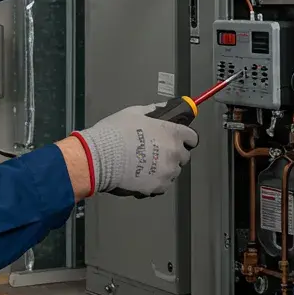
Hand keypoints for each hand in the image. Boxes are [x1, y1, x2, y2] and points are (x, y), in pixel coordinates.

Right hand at [72, 104, 197, 197]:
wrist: (101, 157)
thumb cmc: (115, 134)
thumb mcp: (134, 113)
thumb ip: (152, 111)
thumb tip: (160, 108)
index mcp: (172, 133)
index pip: (192, 137)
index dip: (186, 139)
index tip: (180, 140)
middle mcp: (174, 152)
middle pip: (184, 156)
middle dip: (174, 154)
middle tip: (157, 152)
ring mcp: (167, 171)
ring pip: (173, 172)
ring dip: (165, 169)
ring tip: (147, 165)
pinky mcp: (158, 186)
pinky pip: (163, 186)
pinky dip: (156, 182)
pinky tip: (143, 176)